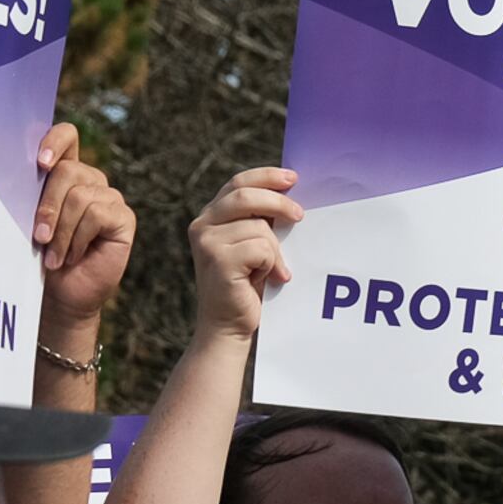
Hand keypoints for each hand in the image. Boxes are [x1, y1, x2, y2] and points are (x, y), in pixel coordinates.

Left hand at [31, 124, 134, 332]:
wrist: (60, 296)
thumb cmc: (41, 258)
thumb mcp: (30, 221)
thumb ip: (32, 194)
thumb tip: (14, 172)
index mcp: (66, 174)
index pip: (67, 136)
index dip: (55, 141)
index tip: (40, 163)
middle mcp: (90, 180)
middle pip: (68, 170)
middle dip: (48, 206)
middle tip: (38, 236)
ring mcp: (109, 197)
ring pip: (80, 197)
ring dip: (61, 232)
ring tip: (54, 256)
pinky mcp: (123, 217)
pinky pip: (97, 215)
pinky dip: (78, 239)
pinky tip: (74, 257)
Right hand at [186, 168, 300, 344]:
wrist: (228, 327)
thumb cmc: (246, 287)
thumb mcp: (253, 245)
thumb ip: (260, 220)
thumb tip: (291, 195)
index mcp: (210, 217)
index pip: (238, 183)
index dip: (266, 176)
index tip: (293, 179)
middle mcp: (202, 225)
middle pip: (246, 196)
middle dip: (279, 203)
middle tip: (300, 216)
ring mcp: (206, 242)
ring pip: (259, 227)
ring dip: (275, 251)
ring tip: (271, 271)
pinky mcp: (217, 260)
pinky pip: (261, 248)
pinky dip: (271, 265)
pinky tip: (264, 280)